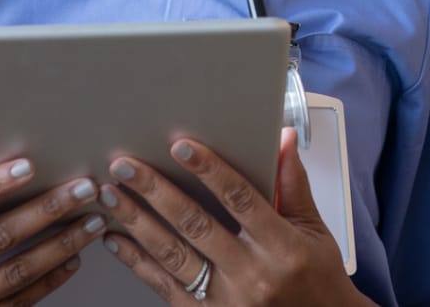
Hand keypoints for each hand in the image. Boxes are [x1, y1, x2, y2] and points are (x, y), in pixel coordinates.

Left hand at [99, 129, 369, 305]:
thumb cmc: (317, 281)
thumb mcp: (315, 232)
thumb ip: (294, 185)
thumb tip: (281, 139)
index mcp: (281, 247)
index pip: (240, 199)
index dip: (210, 170)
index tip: (183, 147)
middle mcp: (251, 275)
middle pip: (196, 224)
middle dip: (156, 191)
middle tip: (126, 166)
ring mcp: (225, 300)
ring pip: (173, 255)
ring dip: (138, 223)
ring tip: (112, 196)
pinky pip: (164, 287)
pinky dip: (137, 262)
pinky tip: (117, 240)